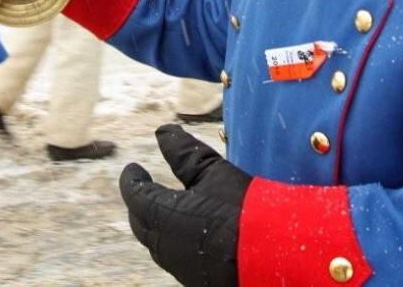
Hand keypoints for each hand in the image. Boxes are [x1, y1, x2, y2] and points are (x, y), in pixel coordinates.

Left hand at [119, 124, 249, 285]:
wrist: (270, 255)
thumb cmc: (241, 209)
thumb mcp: (213, 171)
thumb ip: (183, 152)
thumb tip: (162, 131)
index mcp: (160, 215)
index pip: (135, 195)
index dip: (131, 179)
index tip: (133, 169)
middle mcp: (162, 245)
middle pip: (141, 222)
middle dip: (141, 203)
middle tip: (146, 187)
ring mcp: (178, 266)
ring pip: (158, 243)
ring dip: (158, 225)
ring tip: (169, 208)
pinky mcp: (196, 279)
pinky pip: (176, 257)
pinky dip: (176, 240)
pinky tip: (191, 234)